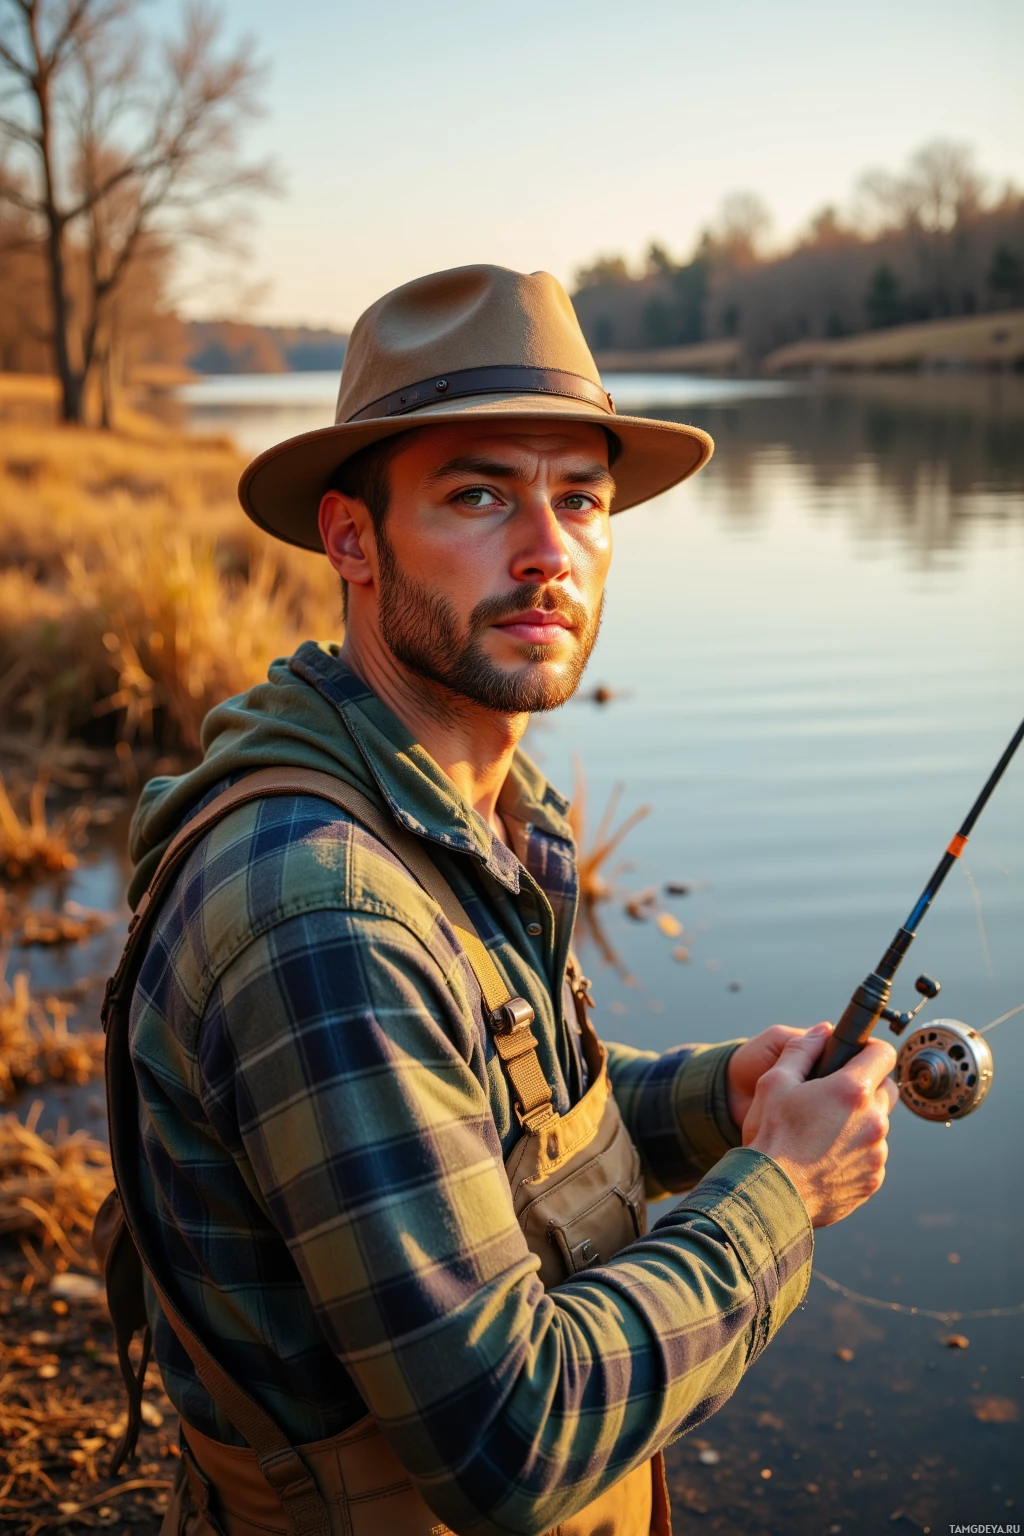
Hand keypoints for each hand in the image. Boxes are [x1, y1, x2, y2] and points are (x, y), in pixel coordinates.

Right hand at [741, 1023, 898, 1228]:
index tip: (856, 1054)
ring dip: (859, 1123)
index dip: (869, 1049)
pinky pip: (871, 1157)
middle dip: (867, 1086)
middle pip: (887, 1089)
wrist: (770, 1197)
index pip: (883, 1054)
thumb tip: (822, 1030)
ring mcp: (876, 1154)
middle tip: (835, 1095)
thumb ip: (802, 1049)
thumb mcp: (774, 1082)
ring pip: (878, 1126)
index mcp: (852, 1091)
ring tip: (824, 1133)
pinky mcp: (873, 1180)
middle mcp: (874, 1121)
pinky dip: (855, 1153)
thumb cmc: (770, 1138)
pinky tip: (826, 1158)